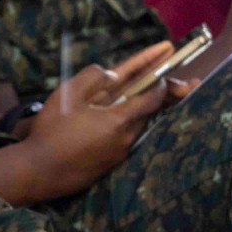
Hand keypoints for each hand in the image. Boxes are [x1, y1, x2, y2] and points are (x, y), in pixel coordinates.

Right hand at [14, 45, 190, 198]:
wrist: (40, 171)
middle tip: (191, 84)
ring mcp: (121, 150)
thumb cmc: (51, 131)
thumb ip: (92, 78)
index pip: (152, 95)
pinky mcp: (113, 162)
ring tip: (159, 95)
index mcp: (118, 117)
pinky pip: (129, 136)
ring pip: (140, 124)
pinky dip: (133, 122)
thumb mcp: (66, 95)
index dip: (162, 75)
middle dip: (168, 94)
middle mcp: (126, 135)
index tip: (171, 60)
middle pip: (152, 110)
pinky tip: (127, 117)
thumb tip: (112, 73)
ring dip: (148, 109)